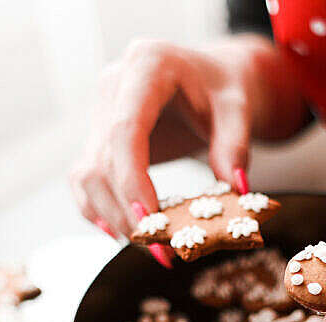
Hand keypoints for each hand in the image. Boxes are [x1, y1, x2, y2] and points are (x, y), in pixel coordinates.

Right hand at [70, 35, 305, 250]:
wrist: (214, 77)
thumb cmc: (226, 87)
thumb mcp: (240, 108)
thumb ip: (236, 144)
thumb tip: (235, 189)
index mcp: (146, 65)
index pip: (124, 130)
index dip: (131, 180)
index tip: (150, 222)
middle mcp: (113, 85)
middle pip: (103, 159)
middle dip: (129, 212)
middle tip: (162, 252)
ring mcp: (100, 111)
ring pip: (87, 174)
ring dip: (113, 218)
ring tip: (151, 248)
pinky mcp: (98, 136)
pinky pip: (86, 179)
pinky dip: (101, 210)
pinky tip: (124, 234)